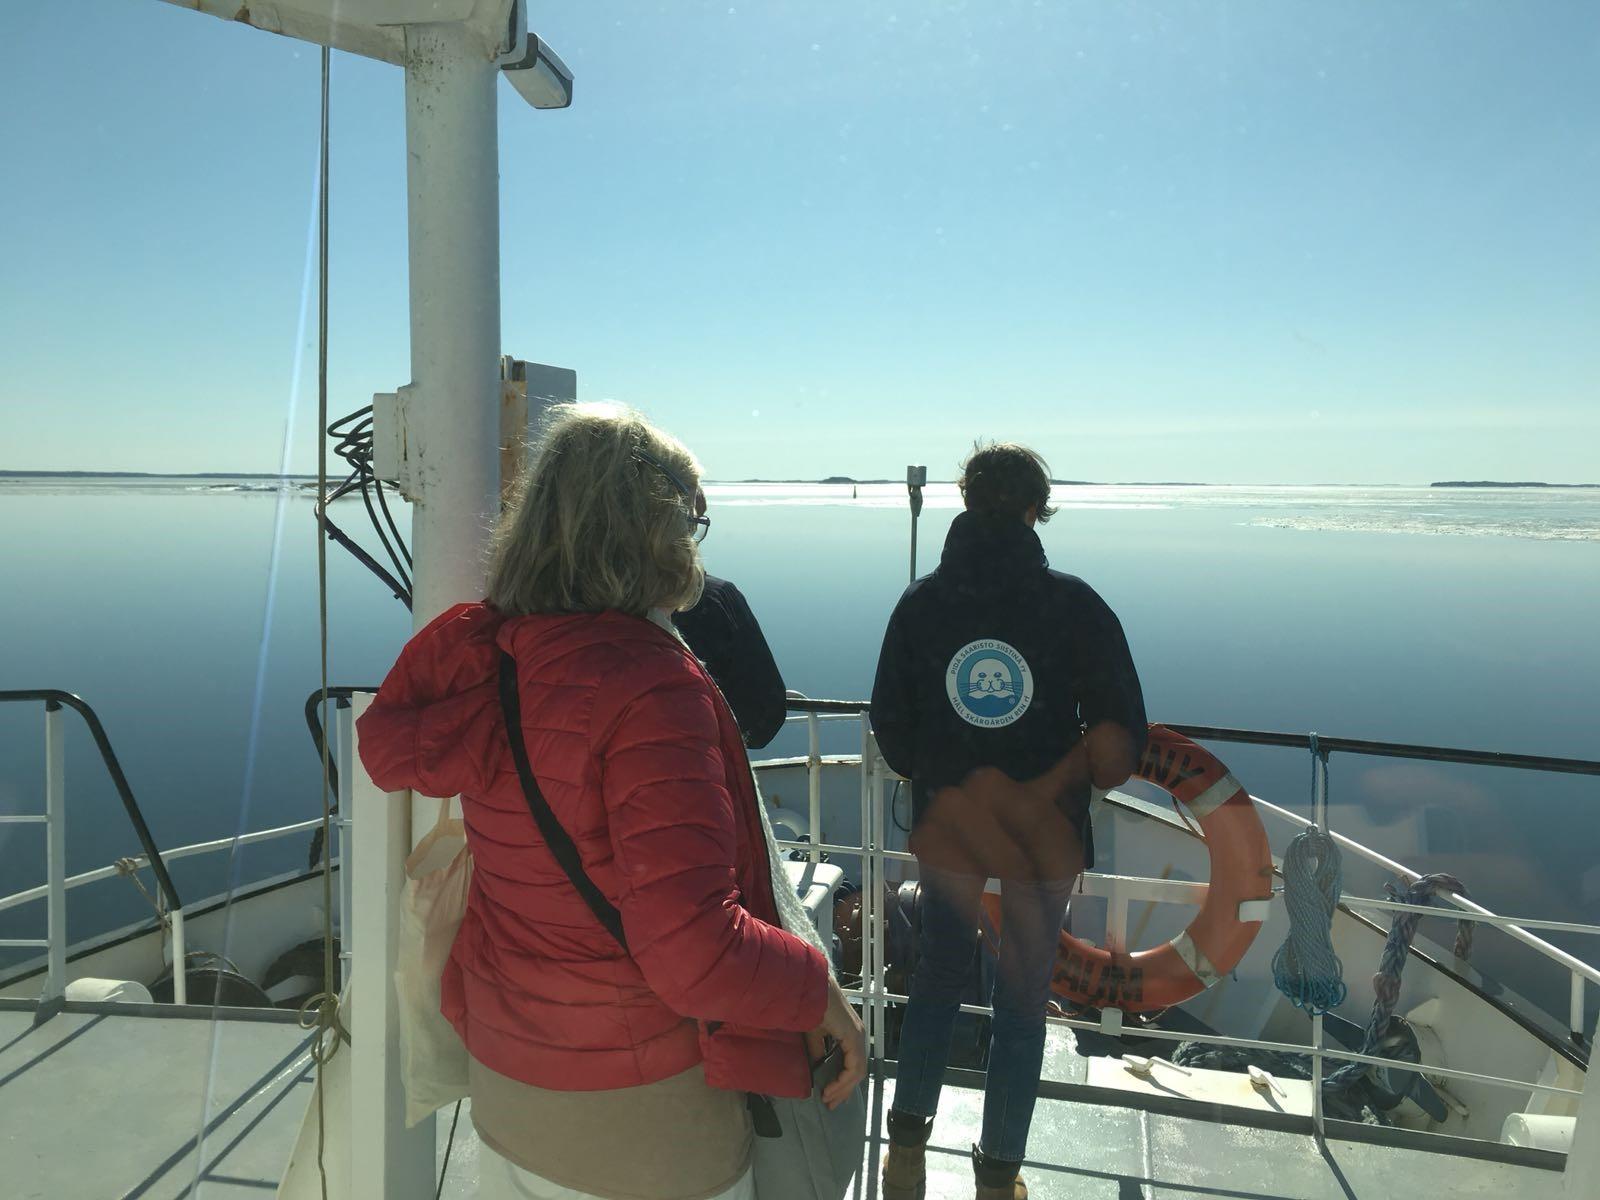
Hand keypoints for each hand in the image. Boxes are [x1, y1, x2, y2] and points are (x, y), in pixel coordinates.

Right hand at [812, 976, 865, 1108]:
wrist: (811, 991)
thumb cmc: (812, 1008)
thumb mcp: (815, 1036)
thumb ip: (819, 1052)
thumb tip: (818, 1069)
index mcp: (851, 1035)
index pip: (853, 1065)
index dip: (843, 1083)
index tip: (829, 1097)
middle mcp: (859, 1036)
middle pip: (857, 1072)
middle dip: (844, 1091)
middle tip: (831, 1105)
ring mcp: (858, 1037)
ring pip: (857, 1072)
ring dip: (843, 1089)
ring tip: (828, 1098)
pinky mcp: (854, 1038)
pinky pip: (854, 1067)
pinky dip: (843, 1081)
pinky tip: (830, 1088)